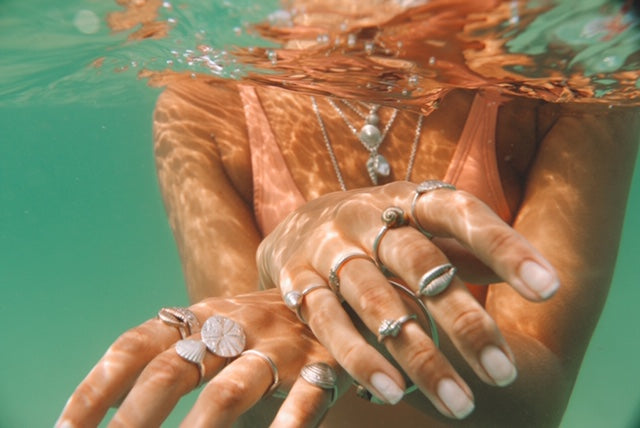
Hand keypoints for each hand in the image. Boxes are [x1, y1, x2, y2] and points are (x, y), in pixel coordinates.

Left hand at [57, 290, 347, 426]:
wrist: (335, 289)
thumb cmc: (260, 330)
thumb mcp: (215, 333)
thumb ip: (172, 363)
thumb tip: (115, 413)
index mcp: (201, 315)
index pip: (136, 345)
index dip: (96, 388)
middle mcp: (234, 325)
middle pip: (173, 368)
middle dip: (136, 418)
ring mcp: (277, 344)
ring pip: (229, 389)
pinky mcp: (322, 364)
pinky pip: (303, 401)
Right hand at [258, 180, 559, 418]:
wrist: (298, 226)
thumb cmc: (379, 231)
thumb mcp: (421, 227)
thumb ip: (468, 248)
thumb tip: (533, 275)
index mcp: (405, 199)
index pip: (460, 213)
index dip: (503, 246)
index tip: (548, 288)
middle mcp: (365, 217)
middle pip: (419, 263)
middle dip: (463, 319)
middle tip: (504, 372)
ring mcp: (328, 249)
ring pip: (374, 301)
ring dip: (417, 354)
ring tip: (460, 403)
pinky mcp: (297, 282)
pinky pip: (328, 323)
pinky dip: (359, 358)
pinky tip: (394, 392)